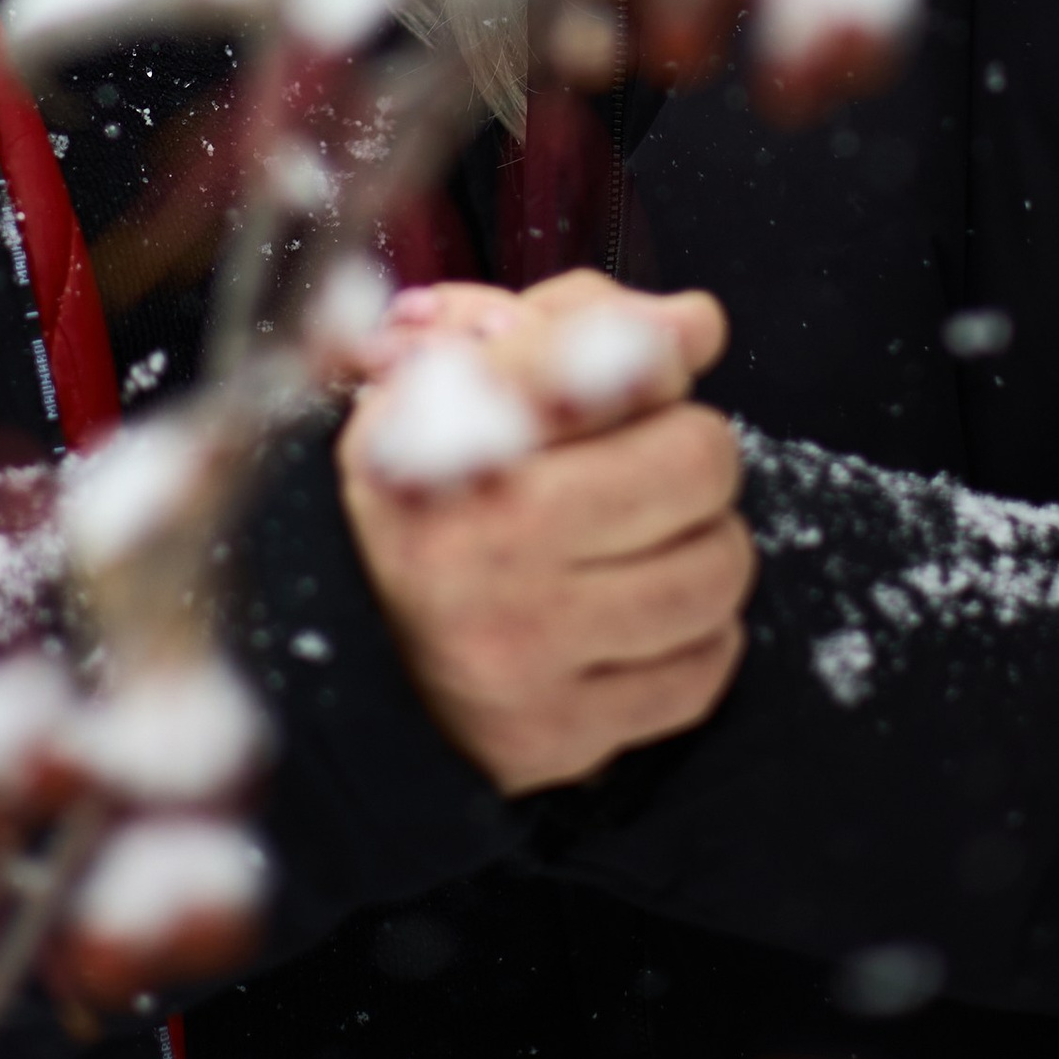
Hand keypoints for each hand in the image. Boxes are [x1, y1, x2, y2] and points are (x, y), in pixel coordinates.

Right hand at [337, 269, 751, 795]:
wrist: (340, 644)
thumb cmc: (420, 490)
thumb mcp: (454, 376)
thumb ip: (576, 327)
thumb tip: (698, 325)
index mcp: (441, 433)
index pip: (619, 362)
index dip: (649, 355)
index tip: (652, 367)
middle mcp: (481, 545)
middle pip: (698, 460)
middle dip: (687, 451)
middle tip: (645, 466)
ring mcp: (521, 648)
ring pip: (718, 569)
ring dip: (701, 547)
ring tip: (642, 543)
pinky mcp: (555, 733)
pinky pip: (703, 670)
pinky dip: (691, 638)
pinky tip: (635, 618)